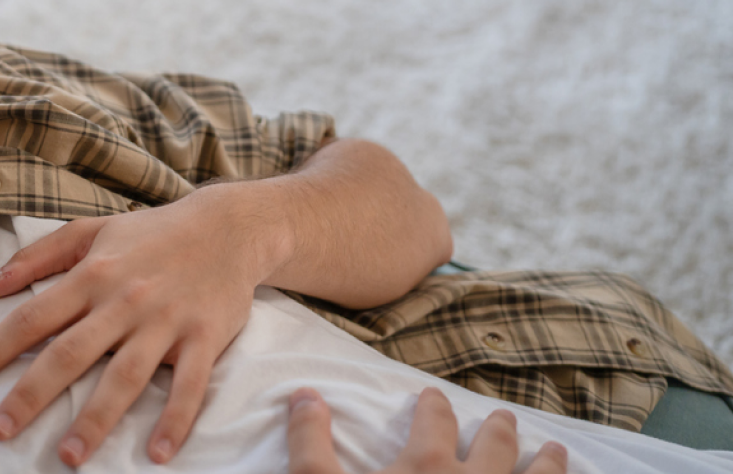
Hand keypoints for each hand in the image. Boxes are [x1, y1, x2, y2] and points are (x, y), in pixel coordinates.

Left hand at [0, 183, 287, 465]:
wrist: (228, 226)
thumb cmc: (150, 232)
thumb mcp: (89, 231)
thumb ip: (36, 258)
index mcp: (92, 275)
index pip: (33, 317)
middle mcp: (124, 301)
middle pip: (70, 354)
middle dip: (31, 395)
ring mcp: (166, 322)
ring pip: (125, 377)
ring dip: (96, 419)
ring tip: (69, 457)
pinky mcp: (205, 338)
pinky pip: (190, 386)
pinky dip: (175, 420)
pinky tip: (158, 454)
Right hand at [286, 387, 568, 473]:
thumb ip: (310, 444)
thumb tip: (304, 394)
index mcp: (427, 466)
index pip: (435, 421)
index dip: (433, 406)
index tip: (433, 396)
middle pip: (496, 445)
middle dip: (500, 428)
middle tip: (504, 417)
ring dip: (549, 463)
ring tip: (556, 451)